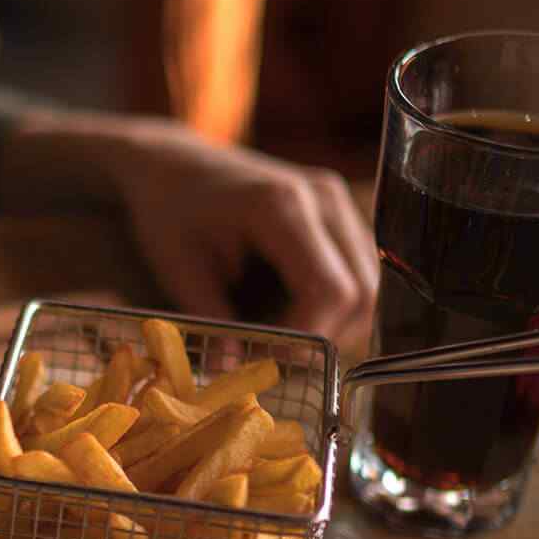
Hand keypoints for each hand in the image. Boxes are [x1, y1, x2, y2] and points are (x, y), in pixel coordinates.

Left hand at [106, 120, 377, 342]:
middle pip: (362, 292)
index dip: (310, 335)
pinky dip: (334, 303)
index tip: (270, 359)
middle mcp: (323, 198)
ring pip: (369, 285)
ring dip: (334, 322)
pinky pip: (358, 271)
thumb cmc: (168, 210)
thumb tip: (233, 373)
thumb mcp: (179, 269)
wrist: (173, 164)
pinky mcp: (340, 212)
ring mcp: (338, 201)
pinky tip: (290, 309)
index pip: (330, 289)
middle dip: (326, 336)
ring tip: (281, 332)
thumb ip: (212, 321)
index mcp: (282, 206)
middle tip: (277, 355)